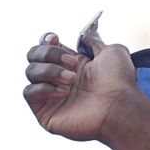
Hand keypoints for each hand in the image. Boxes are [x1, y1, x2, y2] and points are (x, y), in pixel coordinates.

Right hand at [22, 15, 140, 142]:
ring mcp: (51, 96)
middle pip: (33, 55)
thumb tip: (84, 38)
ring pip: (30, 71)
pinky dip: (43, 88)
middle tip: (73, 64)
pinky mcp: (45, 112)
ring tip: (72, 80)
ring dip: (51, 71)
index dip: (46, 40)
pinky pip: (29, 92)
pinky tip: (62, 93)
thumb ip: (94, 42)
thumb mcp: (112, 52)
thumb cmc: (120, 83)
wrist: (120, 106)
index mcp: (72, 65)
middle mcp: (59, 79)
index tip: (55, 39)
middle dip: (49, 54)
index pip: (44, 46)